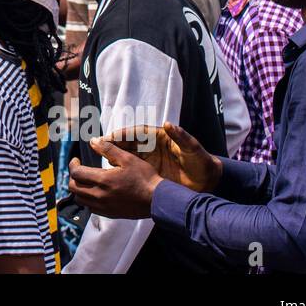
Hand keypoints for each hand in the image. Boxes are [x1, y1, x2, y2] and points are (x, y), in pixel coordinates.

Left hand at [67, 139, 163, 218]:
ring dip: (79, 189)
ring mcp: (104, 207)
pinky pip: (90, 208)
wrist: (157, 200)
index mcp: (103, 180)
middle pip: (74, 188)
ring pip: (80, 199)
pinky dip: (88, 200)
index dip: (72, 165)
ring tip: (86, 181)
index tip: (76, 160)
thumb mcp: (128, 158)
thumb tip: (93, 141)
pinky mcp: (109, 214)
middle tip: (79, 170)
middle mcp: (100, 196)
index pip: (76, 173)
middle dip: (72, 177)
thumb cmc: (144, 178)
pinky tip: (95, 192)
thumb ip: (108, 149)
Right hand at [103, 124, 220, 192]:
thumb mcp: (193, 149)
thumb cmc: (202, 162)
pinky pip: (132, 168)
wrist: (208, 181)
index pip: (138, 132)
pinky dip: (121, 168)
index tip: (110, 136)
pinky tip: (111, 172)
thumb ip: (182, 137)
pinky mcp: (150, 172)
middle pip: (129, 142)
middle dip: (113, 143)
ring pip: (127, 155)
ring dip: (114, 154)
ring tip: (100, 156)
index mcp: (161, 136)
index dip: (124, 134)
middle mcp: (152, 146)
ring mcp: (150, 159)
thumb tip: (168, 124)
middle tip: (98, 145)